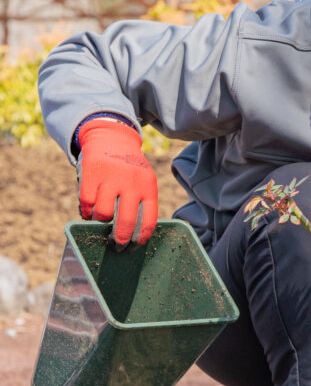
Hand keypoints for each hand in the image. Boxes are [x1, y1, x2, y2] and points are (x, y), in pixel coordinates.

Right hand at [77, 117, 156, 245]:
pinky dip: (86, 213)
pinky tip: (89, 214)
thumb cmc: (130, 168)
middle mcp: (132, 183)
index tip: (134, 247)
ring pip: (103, 214)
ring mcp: (111, 178)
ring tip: (100, 226)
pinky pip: (87, 203)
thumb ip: (141, 202)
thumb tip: (134, 235)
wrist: (112, 138)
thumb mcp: (144, 181)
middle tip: (116, 247)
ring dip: (100, 225)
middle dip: (120, 240)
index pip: (149, 220)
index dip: (141, 238)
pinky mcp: (92, 173)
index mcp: (149, 187)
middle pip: (126, 221)